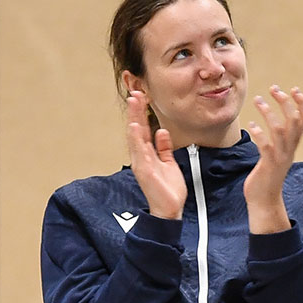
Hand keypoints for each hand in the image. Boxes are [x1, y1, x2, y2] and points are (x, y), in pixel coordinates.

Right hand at [125, 92, 185, 220]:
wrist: (169, 209)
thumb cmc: (168, 188)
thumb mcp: (168, 163)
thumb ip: (164, 148)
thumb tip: (163, 132)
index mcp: (148, 154)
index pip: (144, 129)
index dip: (142, 113)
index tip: (143, 97)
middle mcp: (142, 156)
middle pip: (137, 129)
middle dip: (136, 111)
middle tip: (135, 93)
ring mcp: (141, 162)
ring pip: (136, 136)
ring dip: (134, 119)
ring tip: (134, 103)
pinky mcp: (144, 170)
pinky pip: (140, 151)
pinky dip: (136, 139)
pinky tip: (135, 127)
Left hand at [242, 85, 302, 232]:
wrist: (265, 201)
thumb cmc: (268, 176)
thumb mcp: (278, 154)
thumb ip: (279, 140)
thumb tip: (276, 123)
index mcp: (293, 145)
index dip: (302, 103)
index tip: (294, 89)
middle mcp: (289, 149)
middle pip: (294, 120)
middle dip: (286, 102)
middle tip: (275, 89)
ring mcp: (280, 157)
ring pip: (280, 130)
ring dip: (269, 113)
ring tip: (258, 100)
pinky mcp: (268, 165)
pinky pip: (266, 146)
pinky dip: (259, 133)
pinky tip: (251, 126)